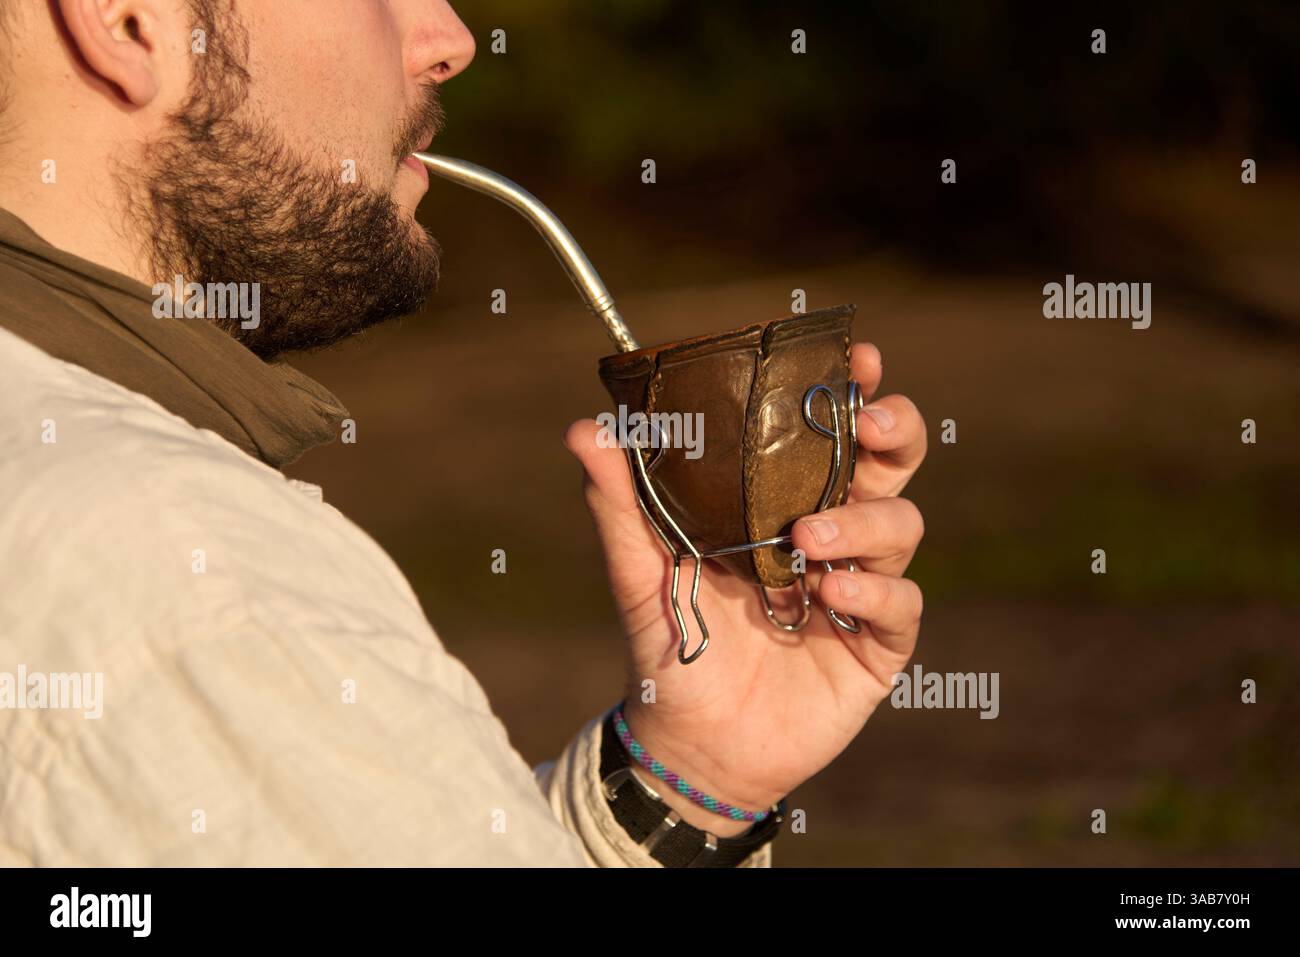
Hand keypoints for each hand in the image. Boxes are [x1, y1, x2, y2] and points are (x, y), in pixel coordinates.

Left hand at [564, 343, 925, 835]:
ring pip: (903, 525)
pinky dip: (873, 590)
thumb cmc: (670, 643)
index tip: (857, 358)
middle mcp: (834, 534)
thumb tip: (585, 428)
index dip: (853, 391)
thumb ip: (619, 501)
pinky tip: (830, 595)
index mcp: (785, 501)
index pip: (833, 433)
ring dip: (864, 519)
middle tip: (869, 422)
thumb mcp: (639, 568)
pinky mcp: (878, 646)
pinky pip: (902, 603)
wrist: (688, 741)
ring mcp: (861, 588)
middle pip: (893, 464)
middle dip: (894, 432)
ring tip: (807, 535)